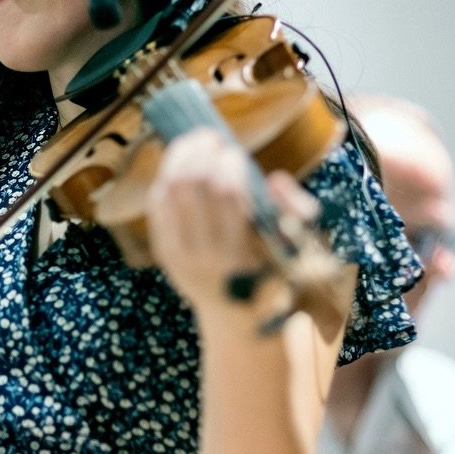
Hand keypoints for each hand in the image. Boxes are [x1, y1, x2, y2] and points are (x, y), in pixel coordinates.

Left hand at [146, 128, 319, 311]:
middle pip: (193, 185)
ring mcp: (181, 255)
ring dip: (179, 157)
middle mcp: (207, 255)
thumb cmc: (273, 274)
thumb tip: (275, 178)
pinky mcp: (165, 253)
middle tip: (211, 136)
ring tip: (193, 142)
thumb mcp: (297, 248)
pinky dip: (165, 178)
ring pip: (170, 190)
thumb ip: (295, 210)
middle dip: (201, 152)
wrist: (237, 317)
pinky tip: (177, 166)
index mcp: (243, 253)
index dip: (228, 163)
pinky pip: (157, 206)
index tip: (234, 151)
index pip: (228, 193)